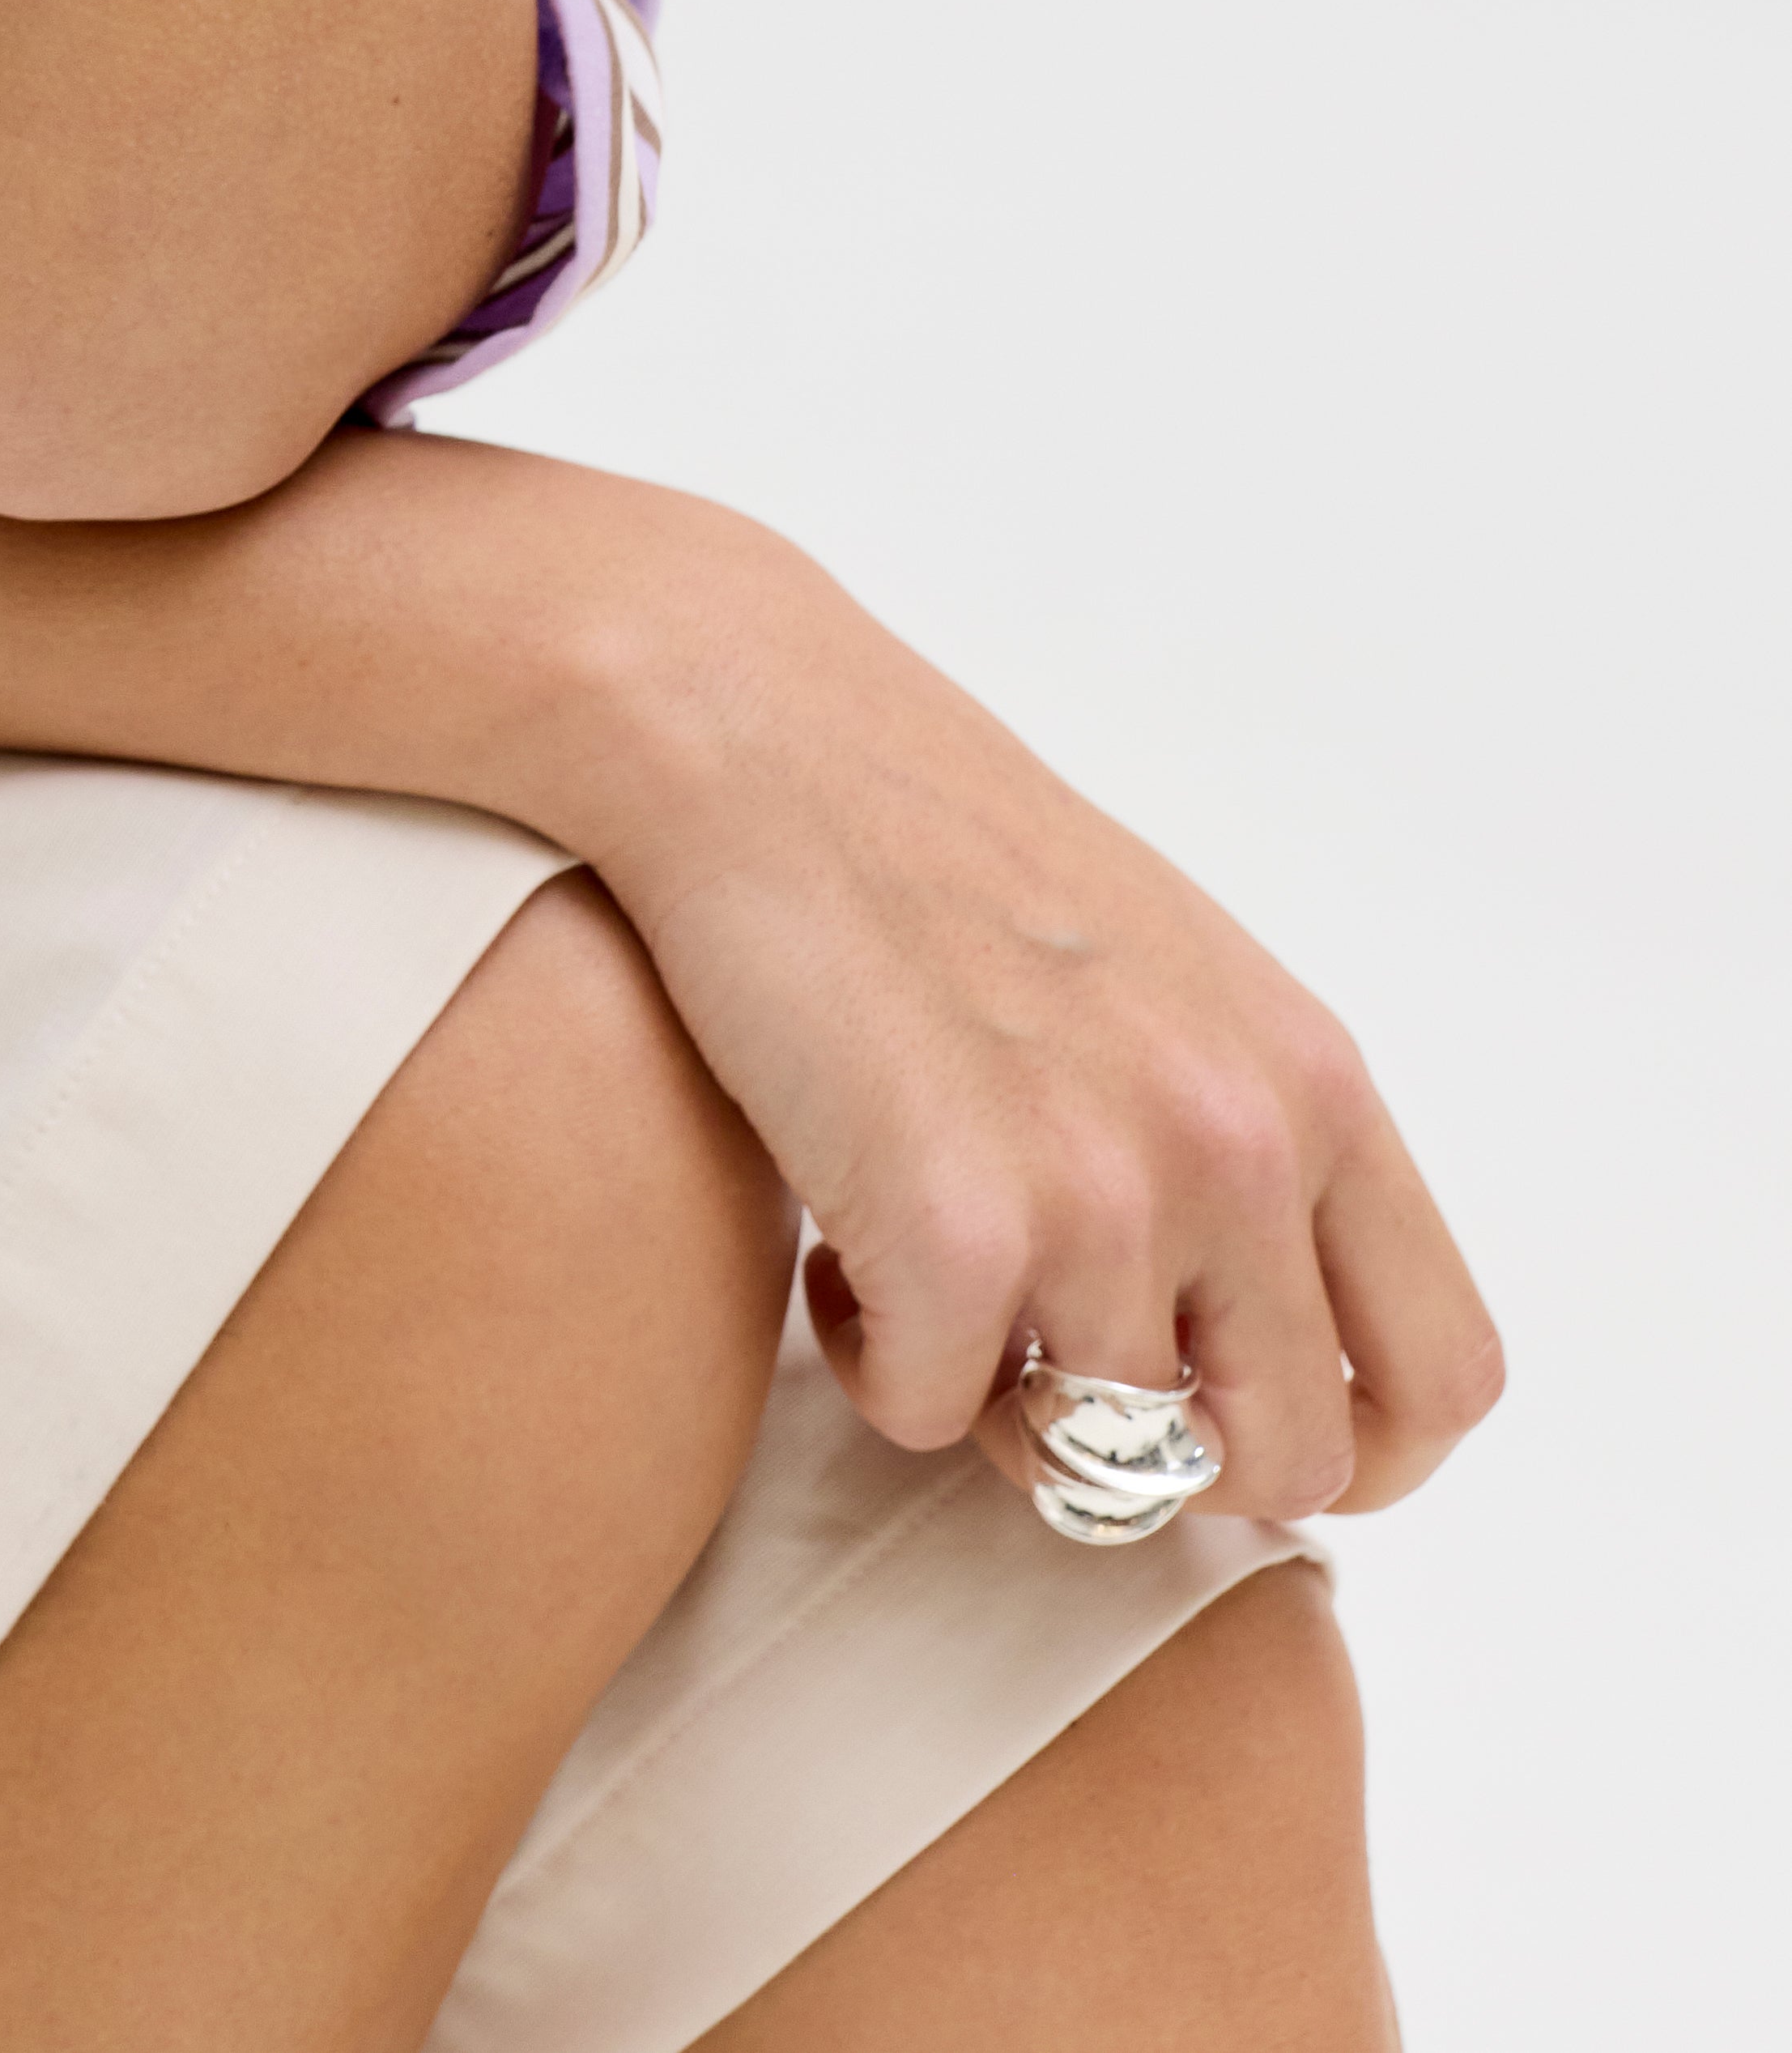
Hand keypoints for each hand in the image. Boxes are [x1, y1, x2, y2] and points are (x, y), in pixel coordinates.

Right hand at [568, 542, 1503, 1529]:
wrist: (752, 730)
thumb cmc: (936, 843)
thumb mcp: (1169, 977)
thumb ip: (1242, 1138)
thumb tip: (1251, 1343)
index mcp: (1309, 1078)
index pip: (1440, 1371)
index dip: (1354, 1448)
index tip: (1230, 1425)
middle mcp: (1239, 1145)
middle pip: (1290, 1461)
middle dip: (1163, 1462)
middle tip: (1043, 1369)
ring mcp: (1105, 1193)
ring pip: (1098, 1460)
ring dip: (995, 1399)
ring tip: (912, 1261)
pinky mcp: (954, 1229)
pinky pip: (929, 1412)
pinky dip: (870, 1355)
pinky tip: (832, 1232)